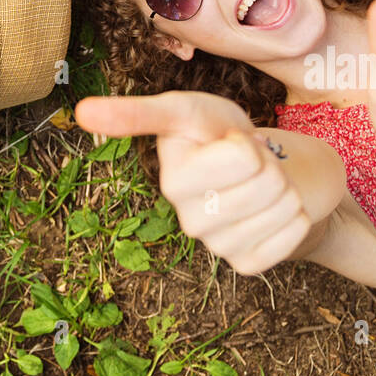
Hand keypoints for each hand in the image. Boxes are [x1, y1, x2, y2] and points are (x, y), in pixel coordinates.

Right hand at [75, 91, 310, 274]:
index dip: (246, 142)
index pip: (242, 156)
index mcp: (172, 179)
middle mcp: (188, 220)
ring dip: (285, 187)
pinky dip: (295, 216)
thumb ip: (139, 113)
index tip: (229, 141)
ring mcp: (218, 246)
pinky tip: (274, 211)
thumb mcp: (187, 113)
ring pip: (284, 204)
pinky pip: (293, 232)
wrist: (260, 174)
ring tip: (261, 183)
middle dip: (270, 162)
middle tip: (251, 164)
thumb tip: (81, 111)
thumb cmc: (218, 135)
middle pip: (268, 179)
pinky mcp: (248, 264)